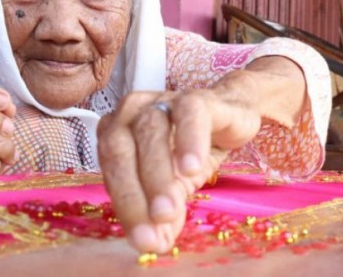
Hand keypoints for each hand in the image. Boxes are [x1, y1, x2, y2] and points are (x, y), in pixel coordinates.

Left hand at [97, 80, 261, 253]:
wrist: (231, 115)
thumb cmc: (191, 150)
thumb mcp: (176, 187)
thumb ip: (164, 214)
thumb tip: (155, 245)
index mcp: (116, 133)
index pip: (110, 170)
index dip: (125, 205)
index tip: (143, 239)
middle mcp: (131, 112)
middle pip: (120, 149)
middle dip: (135, 192)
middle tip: (153, 225)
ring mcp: (162, 100)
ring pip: (151, 132)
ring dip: (159, 173)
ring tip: (171, 208)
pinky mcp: (196, 97)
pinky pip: (188, 113)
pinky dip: (189, 141)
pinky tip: (193, 168)